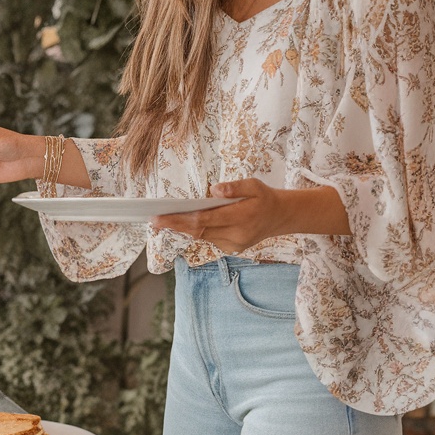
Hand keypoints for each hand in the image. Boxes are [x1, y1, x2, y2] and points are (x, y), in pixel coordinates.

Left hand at [152, 179, 286, 251]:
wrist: (281, 217)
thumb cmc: (264, 197)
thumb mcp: (254, 185)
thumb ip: (234, 187)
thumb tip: (213, 190)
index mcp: (242, 216)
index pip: (203, 220)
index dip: (179, 220)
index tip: (160, 218)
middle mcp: (237, 235)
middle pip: (199, 231)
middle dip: (175, 226)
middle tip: (154, 221)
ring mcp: (234, 244)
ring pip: (203, 237)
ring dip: (184, 229)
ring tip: (165, 220)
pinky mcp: (232, 248)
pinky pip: (210, 239)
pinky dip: (198, 231)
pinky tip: (186, 223)